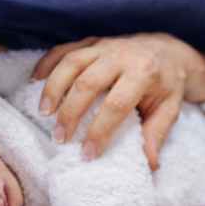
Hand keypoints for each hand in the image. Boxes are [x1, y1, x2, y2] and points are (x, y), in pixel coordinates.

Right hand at [32, 34, 204, 169]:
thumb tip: (149, 164)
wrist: (168, 49)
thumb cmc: (168, 83)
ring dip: (54, 87)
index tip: (88, 154)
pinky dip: (47, 64)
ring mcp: (104, 45)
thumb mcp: (170, 108)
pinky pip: (64, 49)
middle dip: (70, 112)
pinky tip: (34, 82)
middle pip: (88, 83)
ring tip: (43, 113)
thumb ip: (157, 134)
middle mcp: (122, 55)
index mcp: (144, 72)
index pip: (117, 104)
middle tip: (59, 138)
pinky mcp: (92, 41)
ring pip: (72, 62)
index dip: (100, 131)